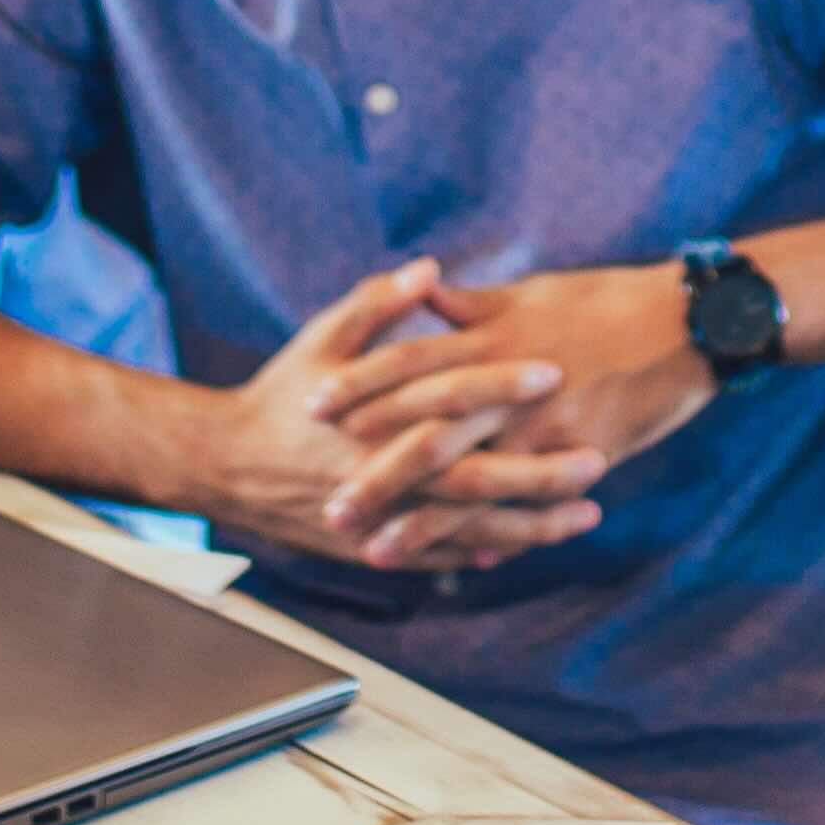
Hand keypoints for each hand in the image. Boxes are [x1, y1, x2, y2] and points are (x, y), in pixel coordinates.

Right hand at [157, 257, 608, 576]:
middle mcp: (382, 468)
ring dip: (530, 523)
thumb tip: (430, 268)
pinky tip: (529, 542)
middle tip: (598, 460)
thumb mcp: (321, 337)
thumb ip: (376, 303)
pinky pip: (439, 555)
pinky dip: (484, 550)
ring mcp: (380, 514)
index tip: (556, 371)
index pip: (449, 394)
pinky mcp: (373, 545)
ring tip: (587, 515)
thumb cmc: (282, 391)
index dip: (503, 384)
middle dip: (538, 472)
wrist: (226, 465)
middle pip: (473, 474)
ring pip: (466, 526)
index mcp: (374, 411)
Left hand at [312, 263, 720, 553]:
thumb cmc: (605, 300)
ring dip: (422, 523)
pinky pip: (527, 504)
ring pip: (470, 483)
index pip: (406, 361)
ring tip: (378, 551)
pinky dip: (495, 534)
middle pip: (425, 434)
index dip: (357, 384)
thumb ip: (471, 303)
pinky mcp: (578, 456)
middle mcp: (508, 385)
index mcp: (490, 336)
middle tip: (330, 507)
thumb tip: (424, 291)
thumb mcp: (531, 292)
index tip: (312, 406)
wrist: (684, 324)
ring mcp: (543, 426)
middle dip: (374, 474)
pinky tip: (465, 562)